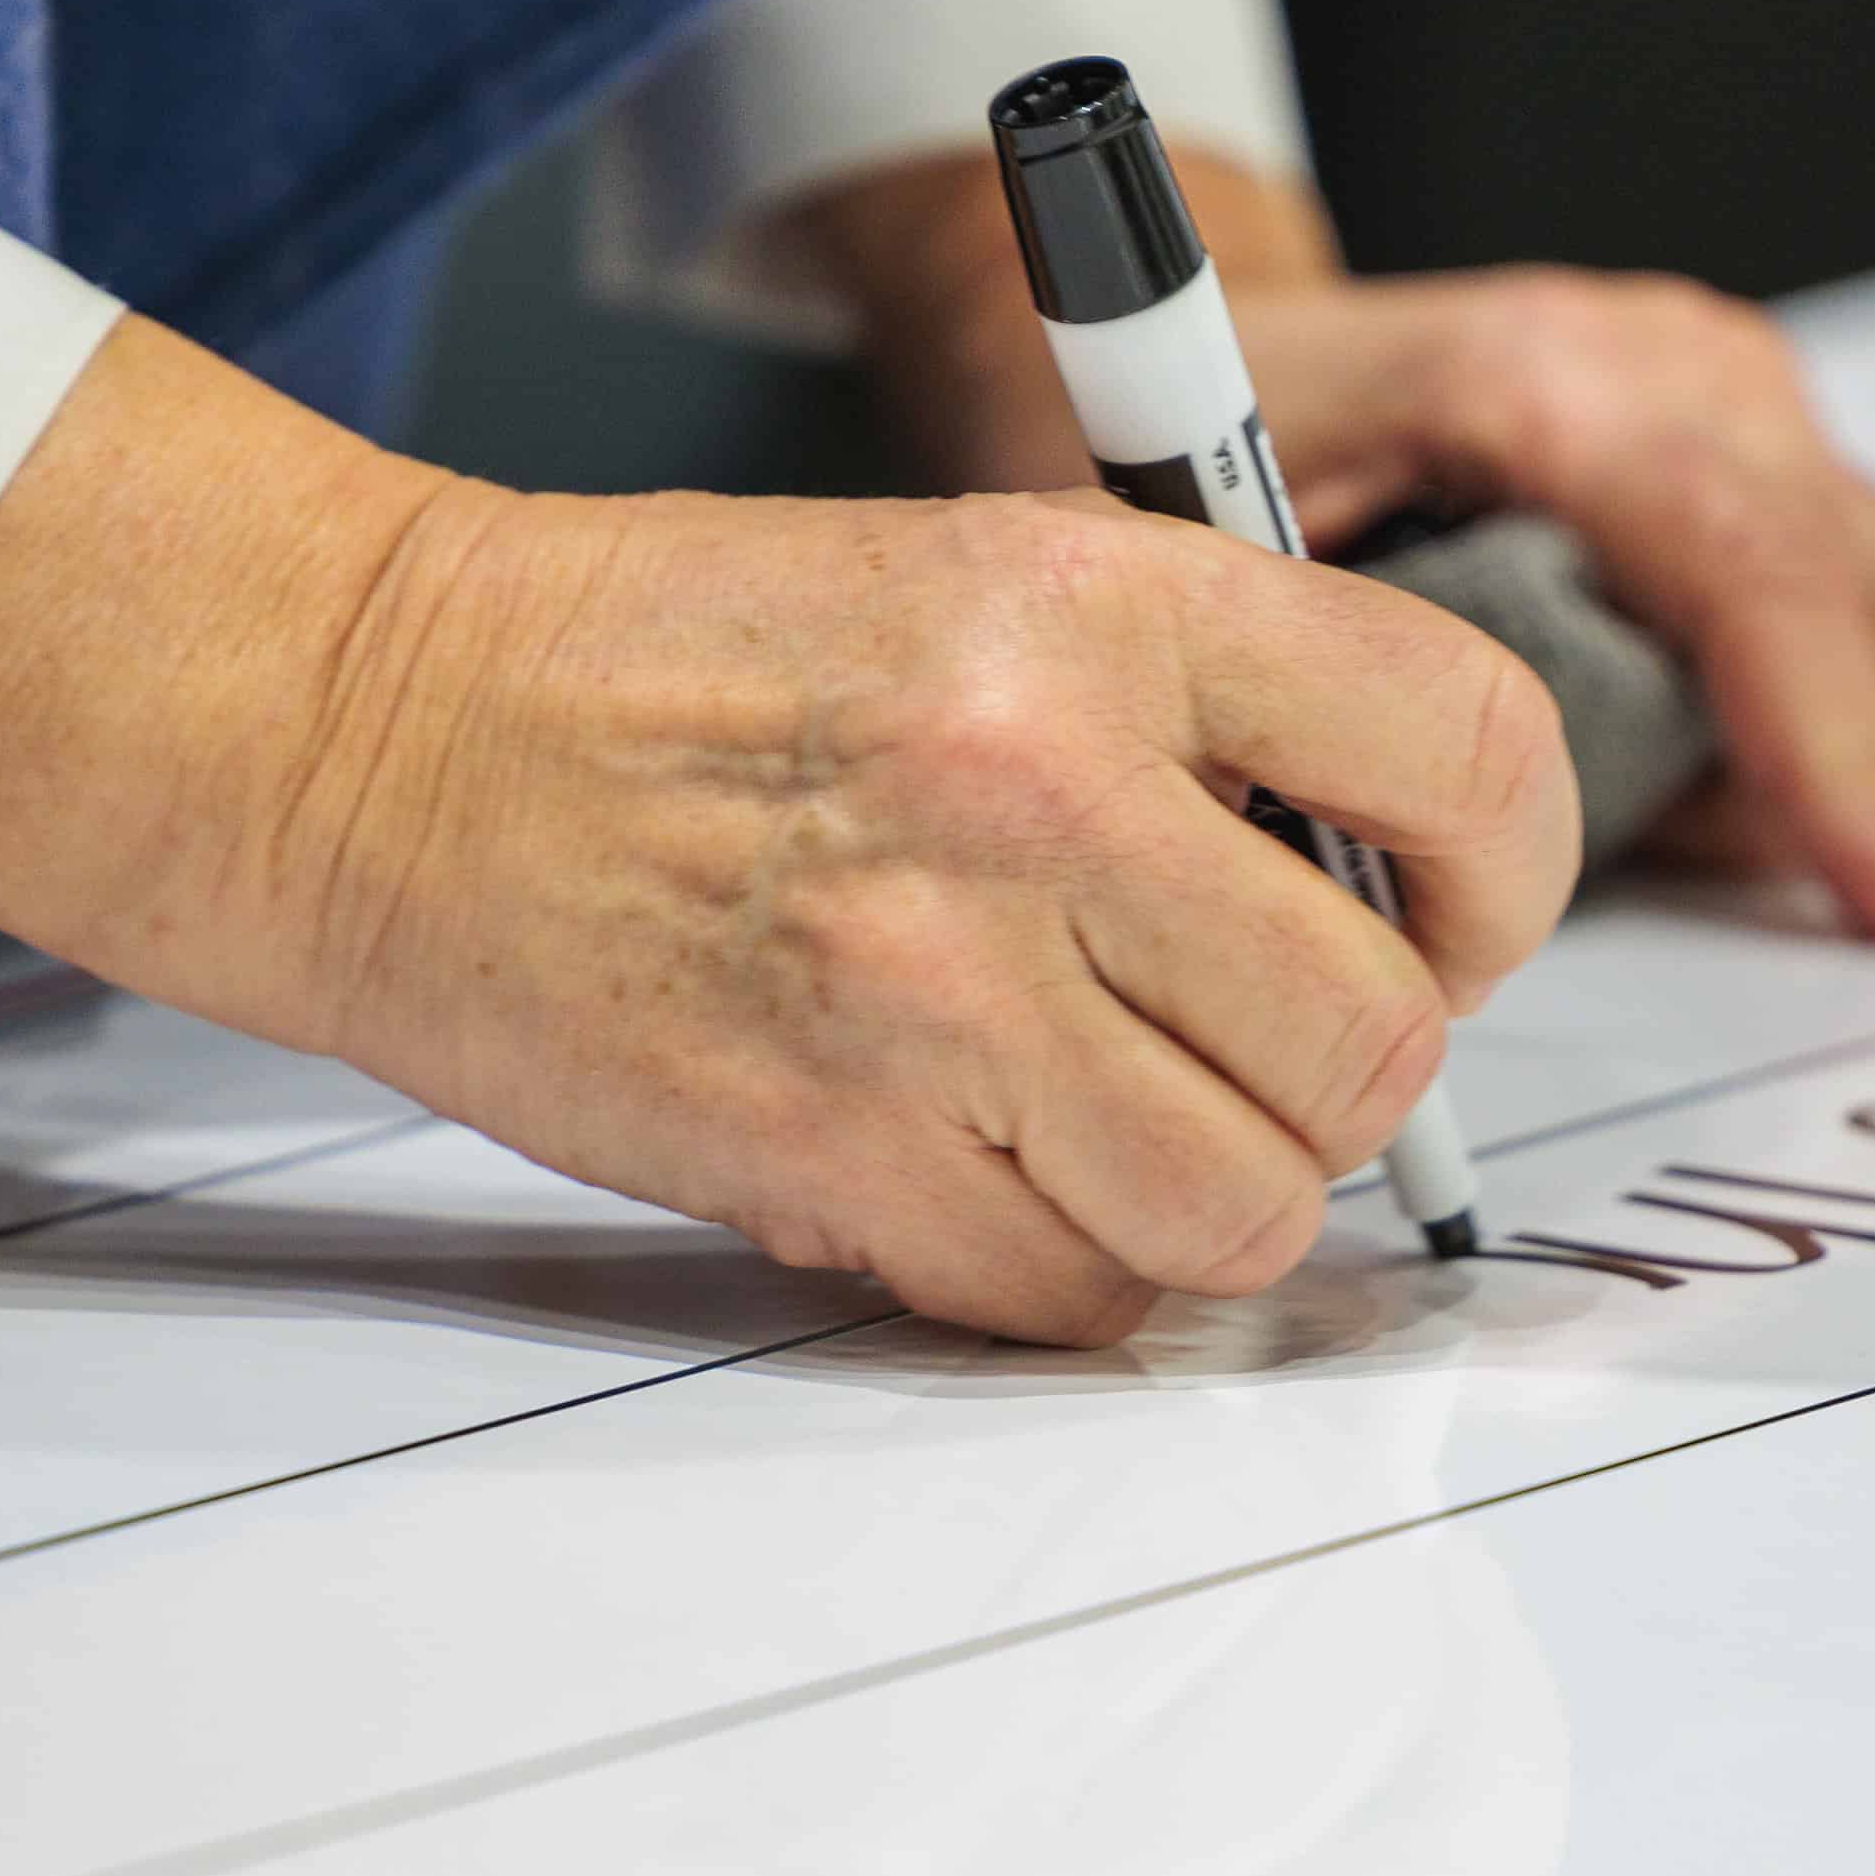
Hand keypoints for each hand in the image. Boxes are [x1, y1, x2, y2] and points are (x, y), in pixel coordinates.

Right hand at [0, 319, 1573, 1344]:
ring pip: (1247, 1206)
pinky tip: (983, 1167)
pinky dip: (1064, 1269)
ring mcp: (939, 994)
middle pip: (1374, 1041)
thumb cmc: (660, 658)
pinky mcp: (839, 1157)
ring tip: (1104, 1111)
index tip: (1444, 917)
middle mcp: (1041, 794)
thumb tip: (1376, 911)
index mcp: (1094, 611)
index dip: (1500, 876)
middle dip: (1340, 1074)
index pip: (1469, 752)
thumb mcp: (963, 580)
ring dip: (1206, 1190)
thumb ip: (1187, 717)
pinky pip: (1077, 1295)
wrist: (374, 737)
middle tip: (1244, 1037)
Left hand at [794, 151, 1874, 943]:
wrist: (1210, 358)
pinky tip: (1653, 723)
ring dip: (1801, 745)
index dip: (1833, 751)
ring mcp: (1739, 402)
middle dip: (1808, 769)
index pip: (1751, 562)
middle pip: (1874, 608)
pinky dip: (1795, 709)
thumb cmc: (1199, 460)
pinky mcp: (1764, 450)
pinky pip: (1861, 617)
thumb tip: (1406, 906)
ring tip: (1622, 772)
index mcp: (1545, 381)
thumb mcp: (1219, 579)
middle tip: (1640, 833)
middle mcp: (1678, 369)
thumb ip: (1333, 713)